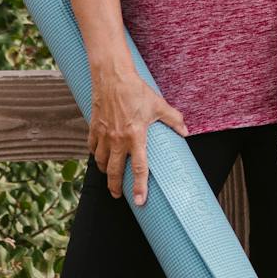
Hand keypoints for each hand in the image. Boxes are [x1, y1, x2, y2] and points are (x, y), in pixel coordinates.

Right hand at [91, 68, 187, 204]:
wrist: (112, 76)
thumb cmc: (136, 90)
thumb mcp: (159, 105)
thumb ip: (174, 120)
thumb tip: (185, 132)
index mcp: (135, 136)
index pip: (138, 168)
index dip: (139, 187)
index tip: (140, 201)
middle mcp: (117, 139)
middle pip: (114, 171)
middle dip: (115, 187)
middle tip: (118, 195)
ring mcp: (103, 134)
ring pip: (100, 161)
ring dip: (105, 172)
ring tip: (109, 177)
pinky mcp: (94, 127)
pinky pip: (91, 147)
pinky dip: (94, 154)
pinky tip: (98, 156)